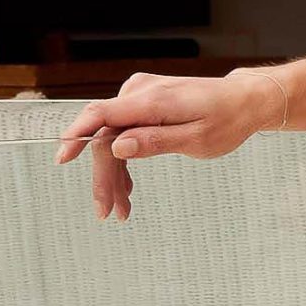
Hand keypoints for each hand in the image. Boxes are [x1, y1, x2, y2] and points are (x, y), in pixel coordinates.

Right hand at [52, 68, 285, 222]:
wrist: (243, 101)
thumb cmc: (226, 120)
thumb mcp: (197, 139)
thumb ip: (156, 141)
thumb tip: (119, 146)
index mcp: (152, 101)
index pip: (102, 115)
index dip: (78, 136)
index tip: (62, 158)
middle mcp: (140, 93)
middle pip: (107, 135)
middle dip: (104, 176)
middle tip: (107, 212)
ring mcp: (141, 96)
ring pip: (113, 137)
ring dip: (114, 174)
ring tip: (121, 209)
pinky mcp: (144, 104)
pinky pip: (124, 132)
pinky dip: (125, 160)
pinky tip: (127, 188)